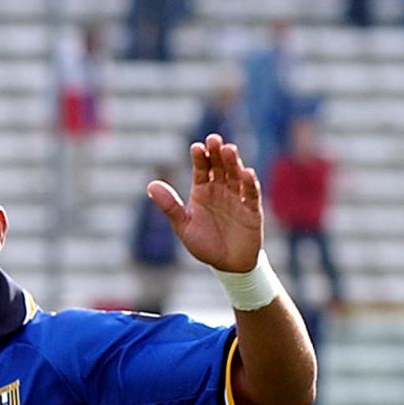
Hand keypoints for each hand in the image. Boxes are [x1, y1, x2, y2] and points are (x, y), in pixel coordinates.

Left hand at [146, 134, 262, 272]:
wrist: (227, 265)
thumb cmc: (204, 244)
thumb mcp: (183, 226)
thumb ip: (170, 206)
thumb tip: (150, 185)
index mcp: (202, 191)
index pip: (201, 169)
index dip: (199, 158)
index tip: (196, 147)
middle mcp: (221, 190)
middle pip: (219, 167)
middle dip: (217, 153)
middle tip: (213, 139)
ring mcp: (238, 198)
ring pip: (236, 175)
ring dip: (233, 163)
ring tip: (229, 150)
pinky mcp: (252, 210)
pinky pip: (252, 194)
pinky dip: (250, 184)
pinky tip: (247, 173)